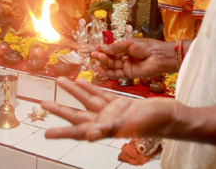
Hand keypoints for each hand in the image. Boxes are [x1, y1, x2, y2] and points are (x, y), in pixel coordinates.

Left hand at [41, 78, 180, 140]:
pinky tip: (82, 80)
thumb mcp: (130, 125)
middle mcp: (105, 121)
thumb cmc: (154, 124)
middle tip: (43, 103)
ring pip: (88, 100)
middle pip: (77, 115)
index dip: (62, 132)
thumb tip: (89, 136)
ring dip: (74, 91)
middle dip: (60, 108)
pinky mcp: (120, 103)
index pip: (78, 131)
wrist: (172, 116)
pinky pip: (101, 94)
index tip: (46, 133)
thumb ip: (109, 129)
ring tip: (59, 81)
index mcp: (105, 129)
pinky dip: (91, 87)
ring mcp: (112, 112)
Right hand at [92, 38, 174, 78]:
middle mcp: (125, 58)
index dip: (103, 50)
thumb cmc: (147, 47)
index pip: (111, 51)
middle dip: (102, 57)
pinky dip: (107, 73)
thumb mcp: (128, 44)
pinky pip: (116, 75)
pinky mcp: (129, 75)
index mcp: (126, 49)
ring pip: (112, 67)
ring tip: (97, 59)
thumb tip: (100, 46)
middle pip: (110, 59)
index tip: (94, 48)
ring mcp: (127, 67)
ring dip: (104, 63)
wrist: (159, 56)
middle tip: (94, 54)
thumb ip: (114, 48)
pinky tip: (100, 69)